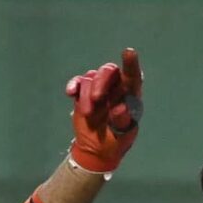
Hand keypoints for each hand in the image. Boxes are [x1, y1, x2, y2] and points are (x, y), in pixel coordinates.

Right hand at [65, 47, 142, 174]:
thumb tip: (120, 108)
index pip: (133, 76)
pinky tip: (70, 93)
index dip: (131, 64)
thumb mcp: (122, 135)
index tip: (129, 52)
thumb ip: (122, 122)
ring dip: (87, 94)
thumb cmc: (116, 140)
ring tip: (88, 113)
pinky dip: (74, 85)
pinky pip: (78, 82)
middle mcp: (116, 87)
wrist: (97, 149)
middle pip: (109, 71)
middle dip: (101, 82)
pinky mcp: (83, 93)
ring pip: (91, 77)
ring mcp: (98, 88)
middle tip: (96, 99)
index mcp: (131, 95)